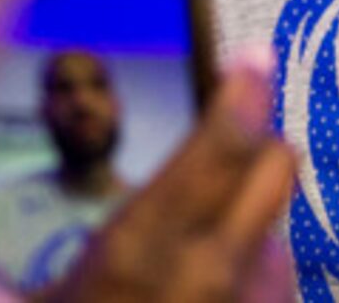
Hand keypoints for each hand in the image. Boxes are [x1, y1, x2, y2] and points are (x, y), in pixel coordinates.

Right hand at [41, 50, 296, 302]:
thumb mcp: (61, 276)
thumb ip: (97, 218)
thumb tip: (69, 173)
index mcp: (140, 247)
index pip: (222, 146)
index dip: (245, 93)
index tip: (254, 59)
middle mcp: (205, 271)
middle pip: (276, 166)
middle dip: (261, 142)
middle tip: (239, 137)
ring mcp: (246, 301)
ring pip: (277, 226)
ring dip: (249, 225)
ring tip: (203, 244)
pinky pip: (273, 279)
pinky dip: (249, 275)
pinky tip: (214, 289)